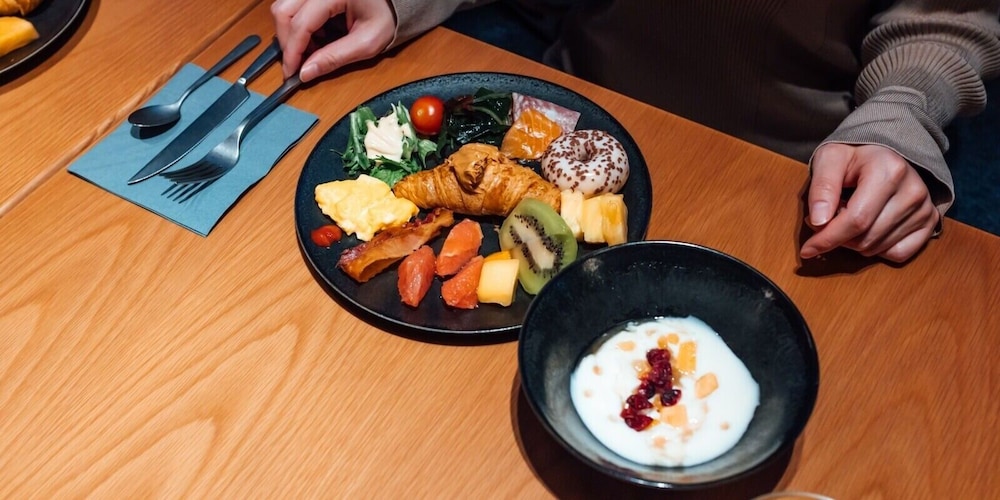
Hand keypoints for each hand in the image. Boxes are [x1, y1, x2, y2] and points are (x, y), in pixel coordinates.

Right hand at [271, 0, 394, 81]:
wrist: (396, 1)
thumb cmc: (388, 17)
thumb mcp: (367, 42)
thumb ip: (335, 57)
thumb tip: (305, 73)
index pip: (301, 23)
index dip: (292, 51)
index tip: (290, 72)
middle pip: (283, 11)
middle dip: (287, 41)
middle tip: (299, 63)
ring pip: (283, 6)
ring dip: (290, 31)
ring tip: (312, 48)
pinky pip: (293, 4)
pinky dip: (297, 23)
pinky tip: (316, 35)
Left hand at [800, 143, 940, 262]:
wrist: (888, 150)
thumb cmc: (855, 154)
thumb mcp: (830, 159)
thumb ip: (822, 188)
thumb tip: (818, 222)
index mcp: (889, 172)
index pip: (856, 220)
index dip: (827, 239)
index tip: (807, 249)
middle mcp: (912, 192)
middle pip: (865, 238)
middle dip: (838, 237)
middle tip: (829, 216)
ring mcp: (924, 208)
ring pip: (878, 248)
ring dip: (855, 241)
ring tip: (850, 215)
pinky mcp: (930, 221)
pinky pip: (899, 253)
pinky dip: (877, 249)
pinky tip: (868, 228)